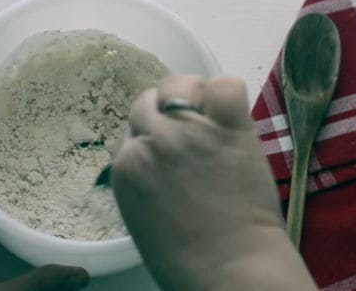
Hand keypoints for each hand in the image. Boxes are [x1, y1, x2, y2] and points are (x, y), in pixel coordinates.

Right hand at [111, 75, 315, 290]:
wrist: (229, 271)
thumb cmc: (187, 257)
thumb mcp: (141, 214)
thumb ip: (141, 177)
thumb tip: (154, 155)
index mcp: (125, 166)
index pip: (130, 126)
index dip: (151, 132)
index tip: (168, 143)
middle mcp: (150, 141)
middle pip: (147, 101)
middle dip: (166, 111)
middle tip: (192, 130)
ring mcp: (187, 131)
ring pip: (178, 84)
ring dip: (192, 94)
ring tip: (210, 117)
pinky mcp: (227, 128)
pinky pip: (222, 85)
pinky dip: (226, 92)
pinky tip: (230, 115)